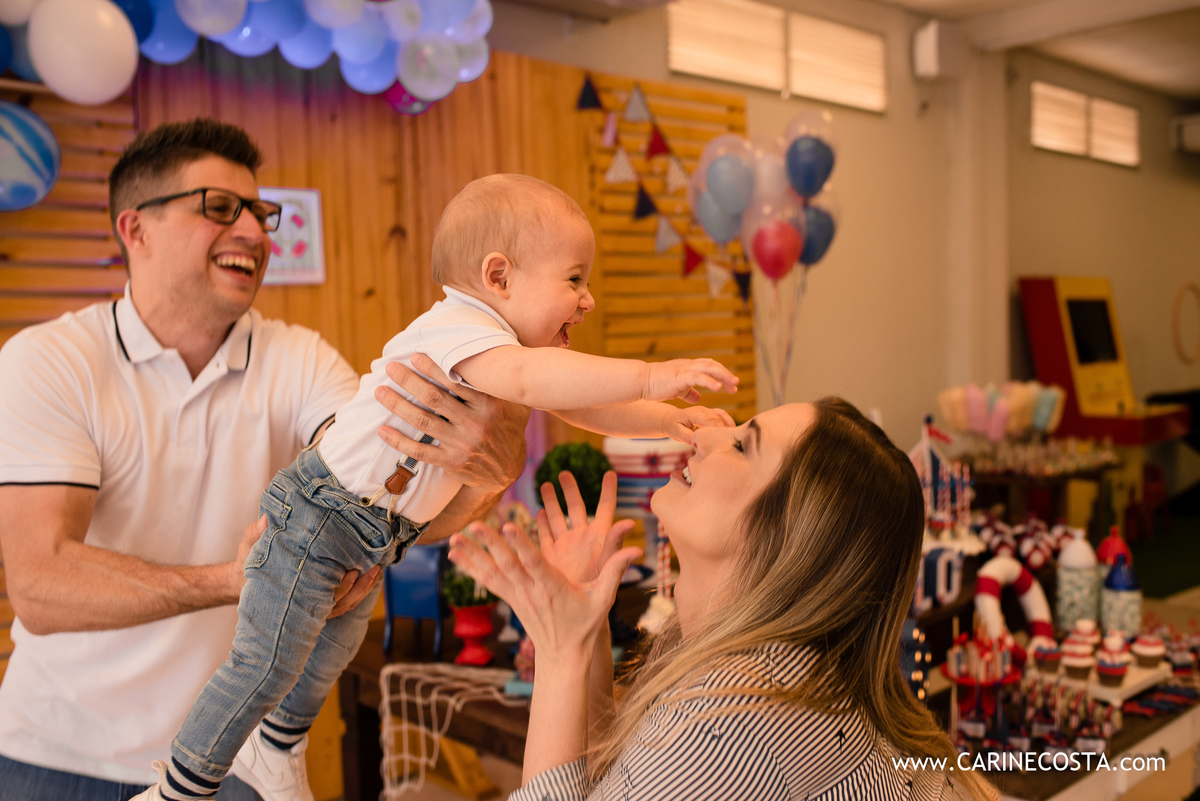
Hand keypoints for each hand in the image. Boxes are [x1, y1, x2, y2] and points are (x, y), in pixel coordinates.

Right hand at [229, 517, 379, 616]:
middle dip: (357, 588)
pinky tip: (370, 574)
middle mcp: (304, 600)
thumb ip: (255, 534)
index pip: (319, 595)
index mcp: (291, 590)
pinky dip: (358, 591)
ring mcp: (314, 603)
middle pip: (337, 602)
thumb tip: (265, 521)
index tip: (352, 572)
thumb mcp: (249, 547)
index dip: (339, 588)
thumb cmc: (250, 561)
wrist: (245, 579)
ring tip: (375, 571)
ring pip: (344, 604)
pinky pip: (344, 601)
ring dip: (362, 589)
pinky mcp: (320, 599)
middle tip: (371, 569)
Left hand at [374, 354, 530, 490]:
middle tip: (390, 368)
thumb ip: (504, 383)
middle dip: (409, 381)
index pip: (456, 382)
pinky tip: (383, 430)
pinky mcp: (452, 462)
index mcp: (489, 405)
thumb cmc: (509, 429)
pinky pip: (420, 451)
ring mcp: (462, 444)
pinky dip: (399, 441)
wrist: (508, 471)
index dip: (433, 368)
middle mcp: (475, 423)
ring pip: (423, 421)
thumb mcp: (515, 404)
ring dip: (398, 405)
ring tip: (380, 392)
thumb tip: (499, 353)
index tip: (414, 356)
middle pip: (434, 399)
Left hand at [449, 519, 639, 658]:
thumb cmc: (585, 624)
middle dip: (489, 545)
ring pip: (492, 572)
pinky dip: (471, 567)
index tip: (507, 526)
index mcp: (553, 587)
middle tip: (473, 525)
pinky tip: (455, 555)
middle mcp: (531, 591)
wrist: (563, 656)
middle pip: (507, 564)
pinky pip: (487, 581)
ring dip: (472, 555)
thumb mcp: (604, 598)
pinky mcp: (510, 599)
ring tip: (454, 539)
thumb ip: (615, 570)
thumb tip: (637, 548)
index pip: (534, 563)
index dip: (520, 545)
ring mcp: (517, 596)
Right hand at [537, 471, 635, 583]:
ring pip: (557, 517)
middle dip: (570, 490)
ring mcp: (565, 547)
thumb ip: (615, 543)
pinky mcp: (551, 557)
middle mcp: (582, 539)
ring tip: (546, 484)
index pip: (605, 508)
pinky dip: (541, 522)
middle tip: (564, 473)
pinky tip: (537, 511)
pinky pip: (545, 534)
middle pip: (576, 507)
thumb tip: (630, 522)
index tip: (610, 473)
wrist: (580, 614)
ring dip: (551, 501)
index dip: (608, 491)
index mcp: (599, 538)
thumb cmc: (599, 593)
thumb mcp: (607, 565)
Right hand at [644, 358, 738, 403]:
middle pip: (712, 365)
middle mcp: (688, 366)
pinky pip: (698, 377)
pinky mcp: (679, 377)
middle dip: (726, 374)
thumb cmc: (656, 385)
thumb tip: (698, 397)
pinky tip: (718, 388)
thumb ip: (688, 392)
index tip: (731, 385)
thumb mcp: (676, 389)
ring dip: (723, 375)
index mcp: (688, 368)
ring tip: (733, 384)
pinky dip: (709, 381)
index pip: (709, 366)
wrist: (641, 382)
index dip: (721, 374)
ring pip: (708, 368)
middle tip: (736, 385)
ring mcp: (684, 370)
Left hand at [661, 405, 734, 443]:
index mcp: (693, 413)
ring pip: (723, 415)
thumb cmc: (673, 426)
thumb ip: (686, 436)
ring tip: (733, 438)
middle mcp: (702, 410)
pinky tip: (731, 433)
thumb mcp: (676, 433)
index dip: (716, 430)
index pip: (708, 420)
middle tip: (730, 442)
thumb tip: (697, 441)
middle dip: (725, 429)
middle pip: (718, 418)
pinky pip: (723, 416)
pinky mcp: (711, 413)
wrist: (670, 419)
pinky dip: (729, 423)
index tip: (721, 441)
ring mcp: (708, 410)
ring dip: (729, 425)